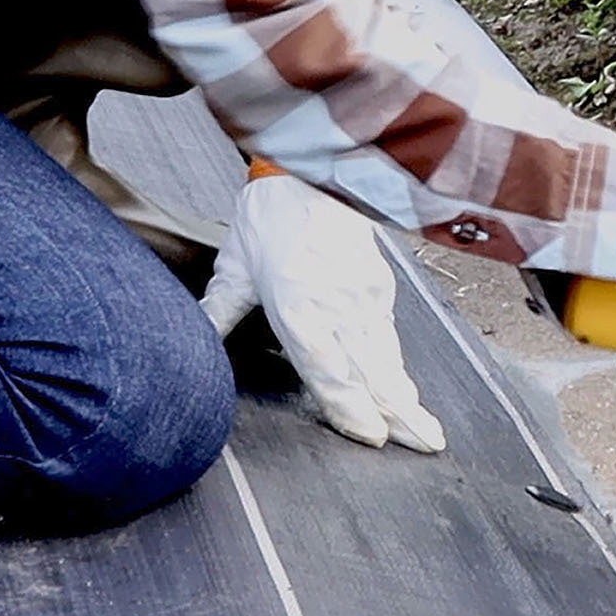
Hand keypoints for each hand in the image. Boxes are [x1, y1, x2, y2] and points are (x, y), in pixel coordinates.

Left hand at [204, 171, 447, 453]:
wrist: (317, 168)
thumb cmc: (272, 215)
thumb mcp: (235, 267)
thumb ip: (218, 312)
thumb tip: (188, 347)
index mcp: (301, 308)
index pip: (329, 371)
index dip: (350, 408)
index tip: (370, 437)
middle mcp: (340, 309)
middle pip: (373, 374)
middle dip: (398, 415)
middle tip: (424, 447)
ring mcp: (366, 299)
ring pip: (388, 360)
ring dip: (407, 398)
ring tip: (426, 433)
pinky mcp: (381, 287)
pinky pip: (389, 339)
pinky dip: (399, 369)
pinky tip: (406, 390)